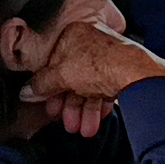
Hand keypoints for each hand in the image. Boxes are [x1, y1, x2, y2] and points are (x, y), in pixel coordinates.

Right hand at [23, 22, 164, 134]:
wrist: (137, 74)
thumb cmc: (102, 64)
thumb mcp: (61, 75)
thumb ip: (42, 84)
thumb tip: (27, 90)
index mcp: (74, 34)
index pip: (54, 63)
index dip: (50, 87)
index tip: (47, 103)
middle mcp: (91, 44)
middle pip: (72, 79)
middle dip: (70, 105)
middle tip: (67, 121)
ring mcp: (108, 58)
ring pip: (89, 88)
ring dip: (84, 112)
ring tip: (84, 128)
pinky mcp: (121, 72)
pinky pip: (105, 91)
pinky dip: (99, 107)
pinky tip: (96, 120)